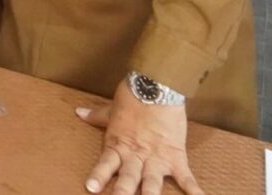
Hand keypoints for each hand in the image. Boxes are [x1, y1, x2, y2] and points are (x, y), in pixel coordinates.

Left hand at [77, 80, 202, 194]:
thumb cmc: (133, 96)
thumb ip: (97, 116)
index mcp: (119, 144)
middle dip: (123, 192)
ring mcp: (157, 157)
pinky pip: (185, 177)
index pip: (106, 163)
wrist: (157, 86)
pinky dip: (193, 191)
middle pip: (129, 178)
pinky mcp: (176, 156)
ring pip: (152, 182)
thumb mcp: (112, 110)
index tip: (91, 188)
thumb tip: (79, 113)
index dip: (99, 176)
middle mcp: (136, 154)